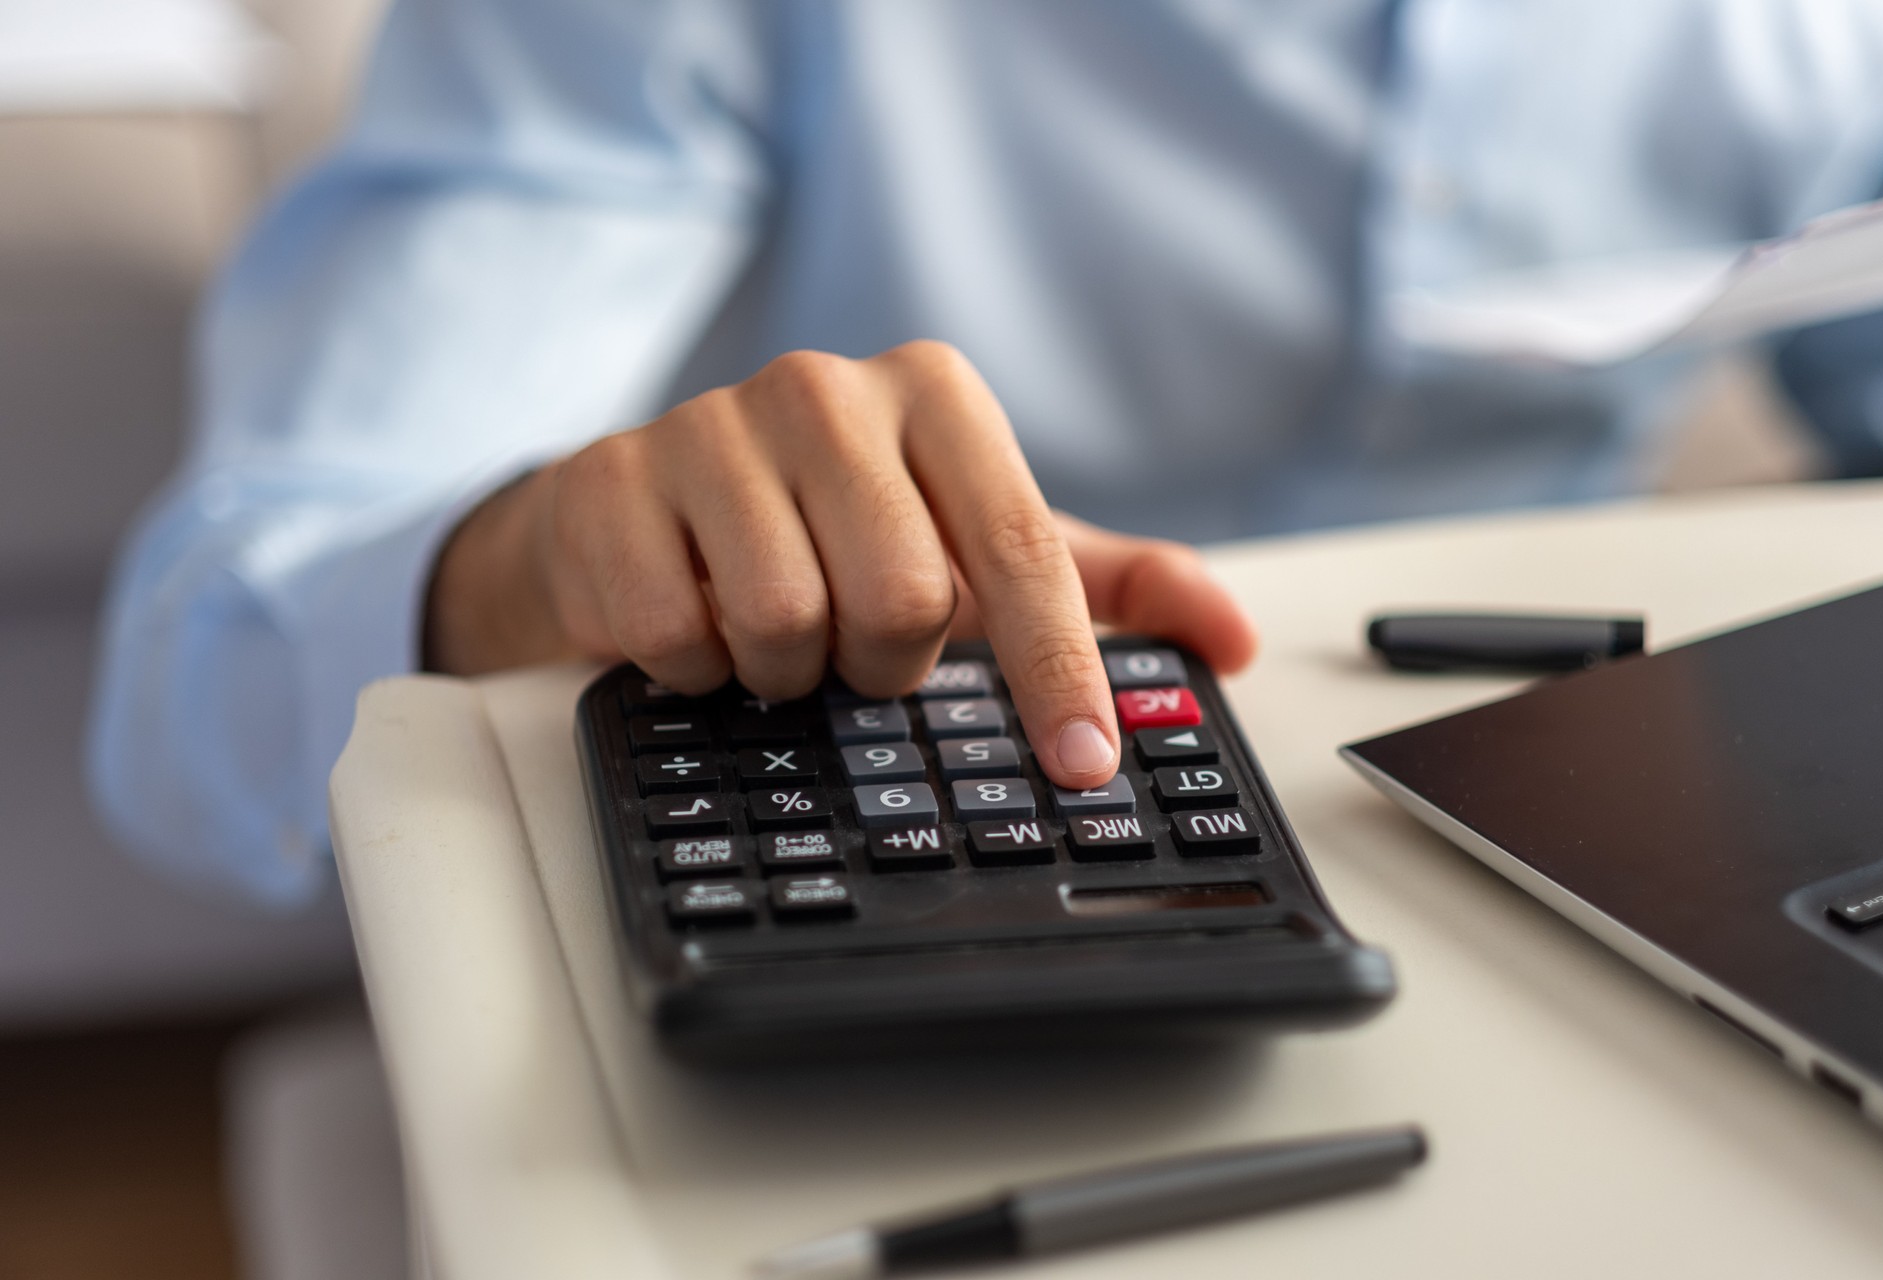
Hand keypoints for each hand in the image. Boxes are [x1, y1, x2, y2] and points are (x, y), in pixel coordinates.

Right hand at [425, 342, 1257, 787]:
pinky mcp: (612, 484)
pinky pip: (681, 635)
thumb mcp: (971, 547)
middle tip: (858, 646)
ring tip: (776, 633)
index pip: (1019, 550)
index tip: (1082, 765)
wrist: (638, 513)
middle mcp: (824, 389)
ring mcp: (707, 426)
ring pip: (789, 624)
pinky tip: (701, 628)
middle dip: (885, 662)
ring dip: (791, 672)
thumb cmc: (832, 533)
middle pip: (903, 599)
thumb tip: (1236, 638)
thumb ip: (1107, 585)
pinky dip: (700, 668)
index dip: (1058, 671)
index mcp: (932, 394)